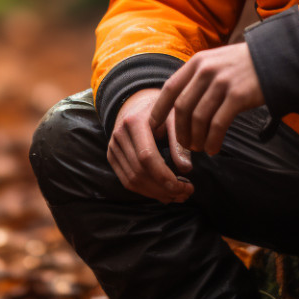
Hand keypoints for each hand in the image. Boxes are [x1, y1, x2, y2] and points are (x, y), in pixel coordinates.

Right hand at [107, 89, 193, 203]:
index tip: (186, 187)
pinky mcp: (112, 156)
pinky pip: (126, 180)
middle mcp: (119, 134)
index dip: (165, 176)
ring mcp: (113, 146)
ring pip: (131, 180)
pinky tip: (163, 193)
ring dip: (156, 193)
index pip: (146, 157)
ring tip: (178, 196)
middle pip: (139, 172)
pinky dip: (145, 191)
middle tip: (186, 193)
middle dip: (164, 188)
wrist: (138, 101)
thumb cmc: (161, 108)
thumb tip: (186, 169)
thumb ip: (179, 141)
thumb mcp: (174, 117)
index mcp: (134, 121)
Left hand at [150, 43, 263, 155]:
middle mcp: (206, 70)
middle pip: (182, 107)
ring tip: (199, 148)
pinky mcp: (238, 96)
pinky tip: (213, 148)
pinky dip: (213, 140)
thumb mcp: (216, 62)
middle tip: (183, 145)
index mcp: (198, 62)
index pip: (170, 88)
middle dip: (179, 130)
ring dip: (196, 138)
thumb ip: (198, 77)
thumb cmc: (244, 66)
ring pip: (199, 118)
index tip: (154, 126)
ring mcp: (222, 83)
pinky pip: (218, 124)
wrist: (276, 60)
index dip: (159, 109)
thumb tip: (179, 103)